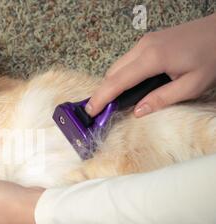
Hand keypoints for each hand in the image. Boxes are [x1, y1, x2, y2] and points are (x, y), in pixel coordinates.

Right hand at [86, 13, 215, 117]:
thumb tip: (138, 111)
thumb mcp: (192, 85)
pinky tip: (128, 87)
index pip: (117, 82)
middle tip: (101, 112)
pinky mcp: (149, 41)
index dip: (101, 98)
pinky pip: (127, 60)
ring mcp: (145, 41)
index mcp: (152, 58)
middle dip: (103, 93)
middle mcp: (143, 47)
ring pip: (118, 66)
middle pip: (112, 73)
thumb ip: (162, 99)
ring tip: (113, 103)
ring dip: (112, 84)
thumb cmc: (212, 56)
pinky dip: (122, 75)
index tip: (89, 112)